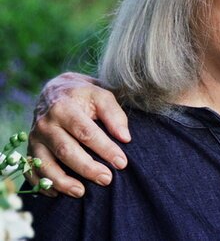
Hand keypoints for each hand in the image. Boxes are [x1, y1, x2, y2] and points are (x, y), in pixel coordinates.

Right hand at [28, 72, 130, 197]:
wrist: (55, 91)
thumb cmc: (84, 96)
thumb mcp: (102, 95)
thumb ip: (114, 115)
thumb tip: (125, 137)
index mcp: (64, 107)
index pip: (86, 132)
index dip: (104, 149)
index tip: (122, 163)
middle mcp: (45, 123)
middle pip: (65, 150)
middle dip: (87, 168)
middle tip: (107, 179)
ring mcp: (34, 138)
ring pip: (44, 164)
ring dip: (62, 181)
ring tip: (81, 192)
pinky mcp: (29, 149)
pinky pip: (30, 170)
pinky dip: (41, 184)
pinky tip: (57, 193)